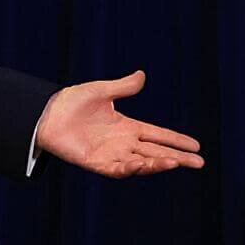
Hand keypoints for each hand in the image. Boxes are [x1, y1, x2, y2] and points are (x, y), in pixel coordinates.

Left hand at [35, 71, 204, 177]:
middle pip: (155, 152)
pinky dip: (130, 169)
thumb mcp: (101, 91)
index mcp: (127, 127)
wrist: (45, 114)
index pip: (158, 135)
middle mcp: (122, 143)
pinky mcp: (95, 163)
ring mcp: (110, 154)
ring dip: (158, 164)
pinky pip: (116, 169)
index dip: (176, 140)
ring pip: (140, 162)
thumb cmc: (70, 102)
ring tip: (177, 163)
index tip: (197, 146)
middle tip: (199, 163)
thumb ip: (123, 87)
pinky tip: (144, 166)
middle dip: (178, 158)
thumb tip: (142, 75)